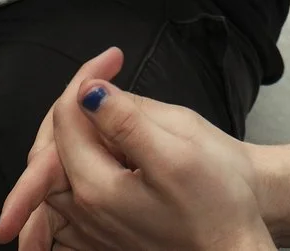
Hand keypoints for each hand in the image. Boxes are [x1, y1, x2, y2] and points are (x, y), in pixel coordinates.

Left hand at [0, 48, 272, 250]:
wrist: (236, 245)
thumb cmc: (220, 203)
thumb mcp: (179, 150)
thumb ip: (127, 121)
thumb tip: (88, 92)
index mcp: (96, 189)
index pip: (66, 118)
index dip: (89, 78)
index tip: (116, 58)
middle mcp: (84, 212)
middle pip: (53, 143)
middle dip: (76, 100)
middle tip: (108, 72)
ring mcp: (91, 226)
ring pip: (63, 164)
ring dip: (78, 127)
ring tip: (108, 101)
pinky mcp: (103, 232)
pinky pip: (75, 187)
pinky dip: (84, 155)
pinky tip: (110, 142)